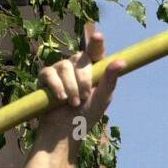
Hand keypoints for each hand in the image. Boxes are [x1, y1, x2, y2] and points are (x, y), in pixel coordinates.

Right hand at [35, 30, 126, 146]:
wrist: (65, 130)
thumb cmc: (87, 115)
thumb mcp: (102, 99)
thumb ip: (110, 80)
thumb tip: (122, 61)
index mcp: (93, 68)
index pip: (96, 50)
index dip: (96, 42)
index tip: (97, 36)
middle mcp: (76, 64)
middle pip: (80, 58)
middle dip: (84, 80)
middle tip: (84, 98)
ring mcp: (60, 69)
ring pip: (64, 66)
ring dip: (71, 88)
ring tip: (73, 103)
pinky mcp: (45, 76)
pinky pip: (49, 74)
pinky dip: (56, 87)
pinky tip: (59, 99)